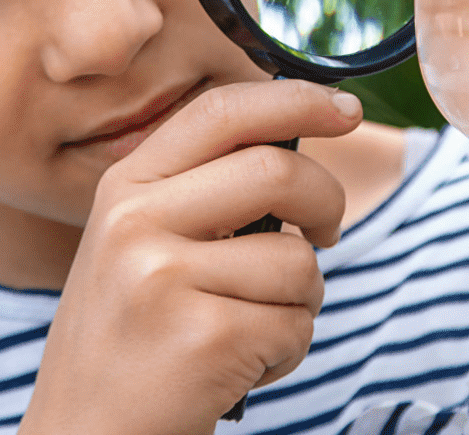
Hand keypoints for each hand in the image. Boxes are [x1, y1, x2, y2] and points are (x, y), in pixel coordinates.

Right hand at [19, 80, 362, 434]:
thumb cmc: (129, 347)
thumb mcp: (136, 250)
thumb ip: (198, 195)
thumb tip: (299, 144)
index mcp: (123, 189)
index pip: (221, 112)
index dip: (295, 98)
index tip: (346, 108)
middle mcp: (134, 222)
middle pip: (278, 170)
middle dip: (328, 203)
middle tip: (326, 235)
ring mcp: (163, 279)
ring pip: (298, 261)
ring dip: (299, 305)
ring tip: (248, 334)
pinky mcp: (202, 338)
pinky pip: (294, 326)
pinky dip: (285, 354)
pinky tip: (236, 371)